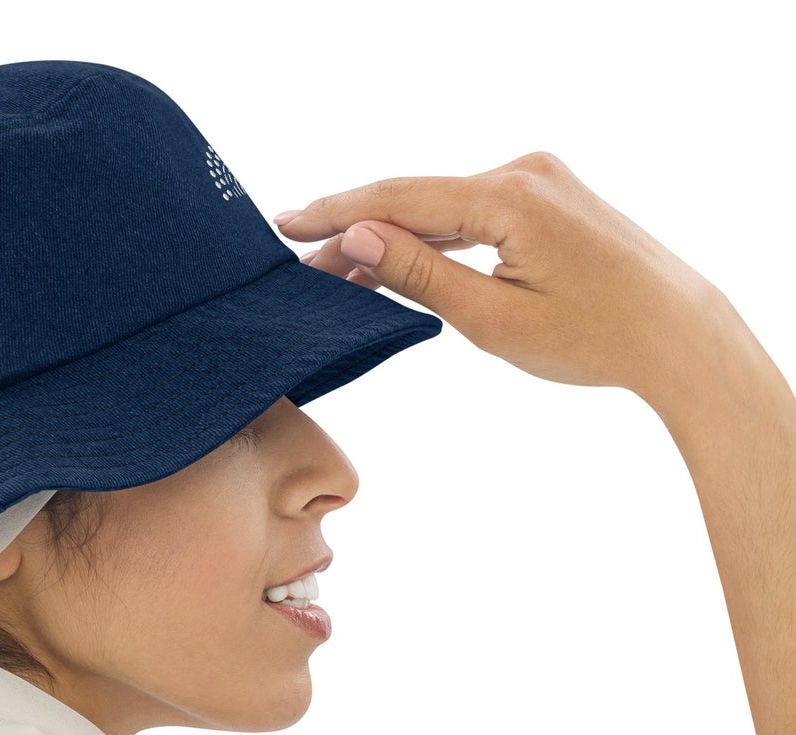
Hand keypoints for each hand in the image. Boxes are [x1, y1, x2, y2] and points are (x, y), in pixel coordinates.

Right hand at [277, 151, 725, 399]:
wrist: (675, 331)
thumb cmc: (592, 335)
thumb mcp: (491, 317)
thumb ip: (419, 272)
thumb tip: (357, 236)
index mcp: (509, 195)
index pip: (400, 197)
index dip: (337, 211)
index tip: (285, 222)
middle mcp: (523, 172)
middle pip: (416, 196)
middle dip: (355, 227)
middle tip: (299, 257)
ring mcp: (538, 180)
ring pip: (441, 205)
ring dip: (391, 235)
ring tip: (336, 267)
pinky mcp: (546, 198)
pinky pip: (470, 211)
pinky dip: (431, 235)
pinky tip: (396, 255)